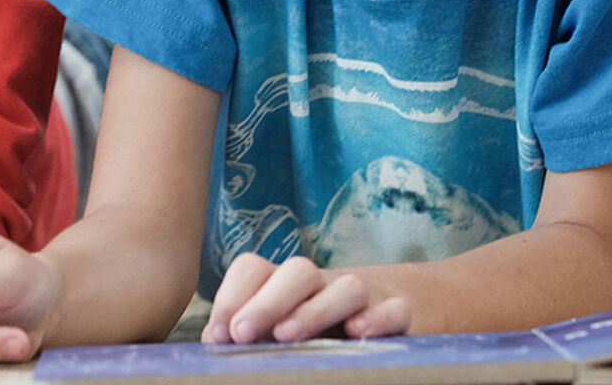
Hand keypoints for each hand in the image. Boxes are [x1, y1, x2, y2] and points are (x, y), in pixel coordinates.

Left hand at [204, 253, 410, 343]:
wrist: (393, 309)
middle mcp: (322, 285)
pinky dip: (379, 317)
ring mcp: (364, 298)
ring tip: (287, 336)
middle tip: (240, 335)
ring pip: (346, 286)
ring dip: (315, 308)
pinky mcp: (399, 314)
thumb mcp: (281, 330)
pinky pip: (395, 309)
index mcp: (286, 286)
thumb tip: (212, 342)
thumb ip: (250, 334)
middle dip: (266, 301)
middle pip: (297, 271)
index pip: (254, 269)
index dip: (231, 295)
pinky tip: (358, 334)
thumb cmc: (320, 329)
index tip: (219, 335)